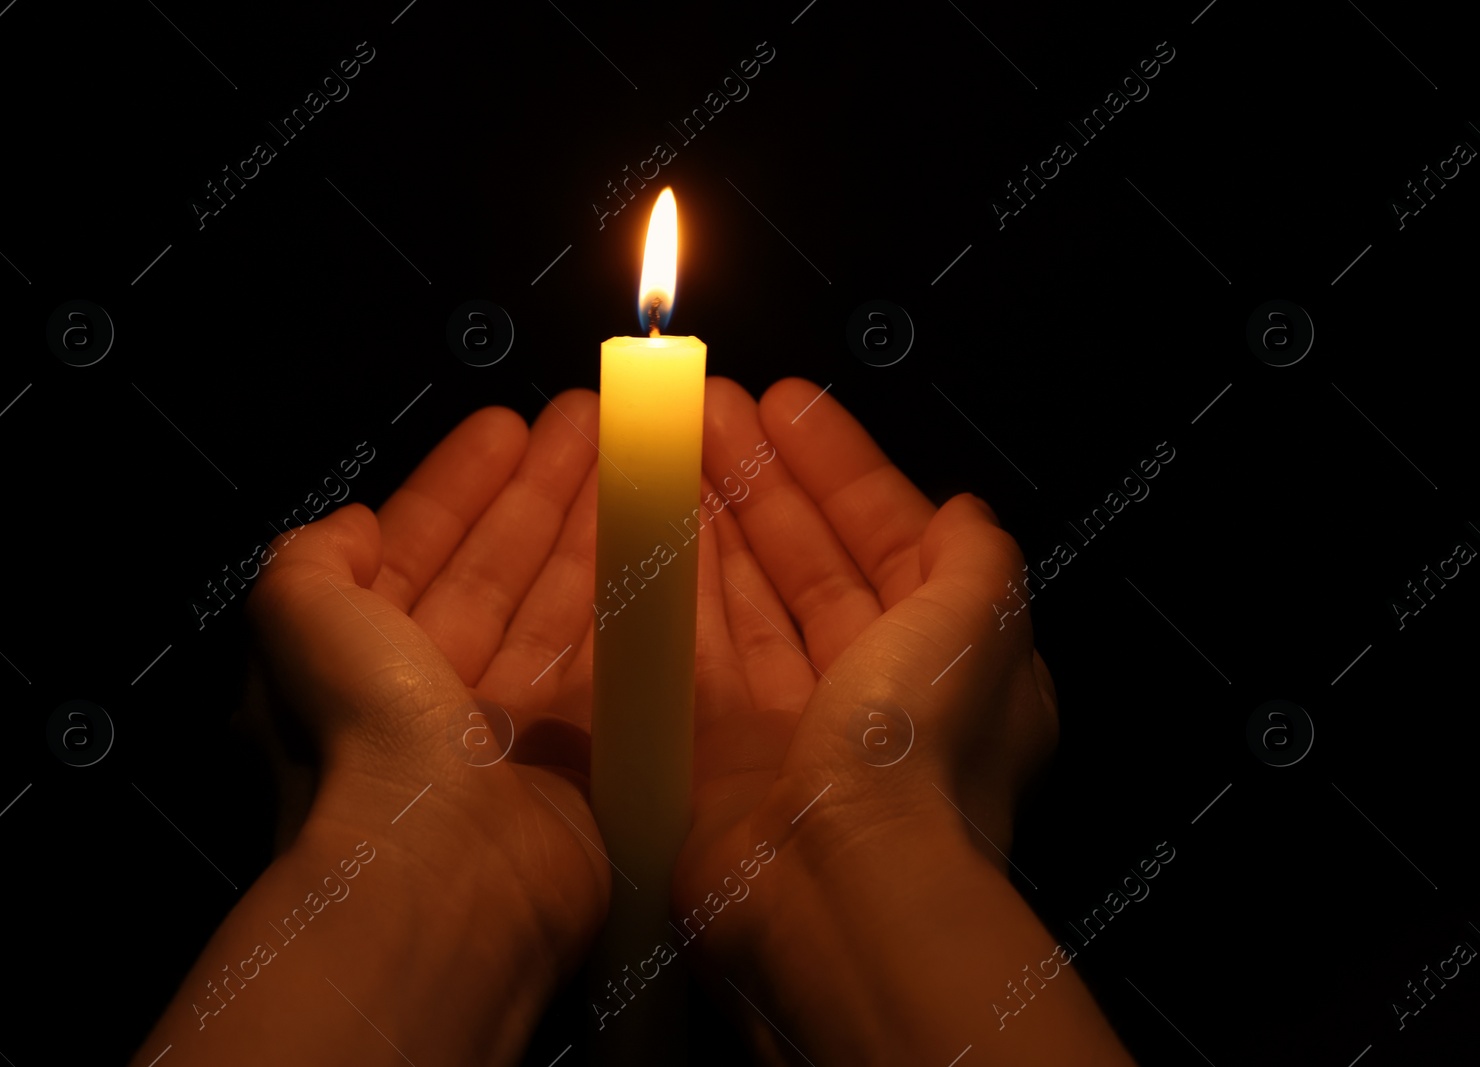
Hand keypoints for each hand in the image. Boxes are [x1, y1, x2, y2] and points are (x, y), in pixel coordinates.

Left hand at [139, 392, 613, 1065]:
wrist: (446, 872)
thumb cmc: (366, 738)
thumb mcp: (296, 624)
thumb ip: (311, 564)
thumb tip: (350, 526)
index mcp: (364, 666)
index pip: (420, 551)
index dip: (462, 486)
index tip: (509, 424)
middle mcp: (441, 697)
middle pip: (502, 569)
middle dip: (543, 492)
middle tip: (592, 421)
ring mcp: (520, 729)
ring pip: (565, 604)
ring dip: (596, 527)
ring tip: (635, 455)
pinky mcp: (591, 759)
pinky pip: (620, 659)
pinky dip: (644, 597)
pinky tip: (669, 537)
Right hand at [674, 378, 1130, 1063]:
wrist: (834, 890)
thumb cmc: (918, 750)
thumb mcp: (982, 624)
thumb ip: (975, 556)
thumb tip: (963, 509)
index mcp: (942, 663)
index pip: (885, 539)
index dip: (836, 468)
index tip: (782, 401)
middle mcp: (864, 697)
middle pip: (802, 562)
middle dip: (754, 480)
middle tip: (700, 406)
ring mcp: (783, 728)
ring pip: (736, 601)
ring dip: (702, 521)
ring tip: (659, 446)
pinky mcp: (708, 759)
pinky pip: (681, 656)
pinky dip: (659, 593)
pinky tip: (634, 530)